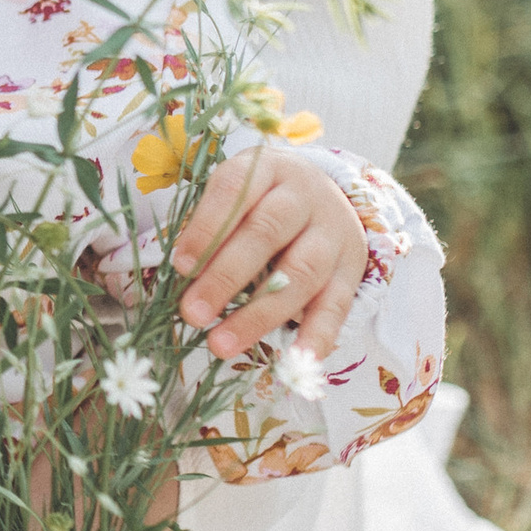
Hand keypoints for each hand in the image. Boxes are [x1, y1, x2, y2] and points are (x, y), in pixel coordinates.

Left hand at [172, 148, 364, 364]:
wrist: (327, 194)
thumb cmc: (262, 199)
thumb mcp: (236, 194)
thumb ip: (210, 224)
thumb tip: (181, 271)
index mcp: (268, 169)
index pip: (236, 191)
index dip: (208, 227)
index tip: (179, 265)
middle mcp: (305, 197)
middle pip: (266, 233)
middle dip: (225, 277)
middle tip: (192, 313)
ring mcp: (333, 234)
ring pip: (300, 273)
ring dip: (259, 314)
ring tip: (221, 345)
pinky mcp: (351, 271)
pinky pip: (337, 305)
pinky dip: (317, 335)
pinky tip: (297, 361)